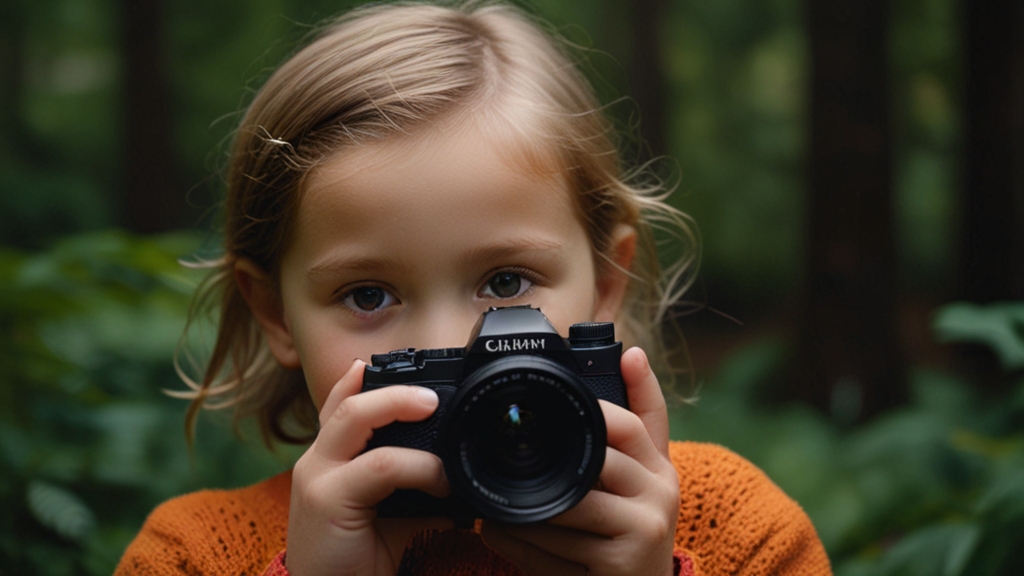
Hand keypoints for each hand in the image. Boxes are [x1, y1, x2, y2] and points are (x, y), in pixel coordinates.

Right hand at [285, 360, 452, 575]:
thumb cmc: (352, 560)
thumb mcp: (385, 516)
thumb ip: (409, 490)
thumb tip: (454, 481)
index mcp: (327, 460)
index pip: (340, 404)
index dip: (364, 380)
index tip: (403, 371)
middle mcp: (316, 461)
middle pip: (348, 402)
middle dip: (393, 388)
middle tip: (432, 396)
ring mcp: (316, 477)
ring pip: (357, 418)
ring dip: (402, 409)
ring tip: (435, 413)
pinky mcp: (327, 499)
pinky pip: (381, 465)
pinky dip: (418, 467)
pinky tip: (439, 482)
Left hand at [480, 347, 678, 575]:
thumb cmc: (632, 529)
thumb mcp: (643, 475)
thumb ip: (639, 419)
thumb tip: (632, 351)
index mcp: (661, 469)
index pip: (630, 425)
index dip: (593, 409)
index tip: (556, 399)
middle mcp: (660, 498)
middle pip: (591, 463)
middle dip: (544, 464)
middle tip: (501, 455)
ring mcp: (641, 536)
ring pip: (565, 509)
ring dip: (520, 507)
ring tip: (490, 501)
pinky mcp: (618, 570)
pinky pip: (553, 552)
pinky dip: (517, 543)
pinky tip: (496, 532)